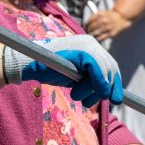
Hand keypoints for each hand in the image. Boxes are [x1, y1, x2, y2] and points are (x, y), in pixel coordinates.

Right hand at [2, 36, 123, 106]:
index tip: (116, 99)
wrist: (29, 63)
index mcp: (91, 47)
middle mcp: (92, 44)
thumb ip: (91, 80)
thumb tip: (110, 93)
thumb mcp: (75, 75)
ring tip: (75, 92)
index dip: (114, 84)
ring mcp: (87, 46)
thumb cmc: (50, 69)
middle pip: (110, 70)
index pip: (111, 66)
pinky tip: (78, 89)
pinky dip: (95, 84)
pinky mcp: (82, 52)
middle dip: (105, 90)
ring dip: (91, 91)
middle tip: (90, 100)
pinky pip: (97, 71)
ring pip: (104, 74)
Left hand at [85, 9, 131, 41]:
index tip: (85, 27)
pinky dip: (97, 39)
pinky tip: (95, 38)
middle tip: (87, 31)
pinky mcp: (111, 33)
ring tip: (90, 35)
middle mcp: (104, 20)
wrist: (121, 18)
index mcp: (100, 14)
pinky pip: (101, 37)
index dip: (86, 25)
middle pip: (91, 27)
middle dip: (88, 30)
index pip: (89, 21)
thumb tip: (86, 24)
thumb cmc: (110, 16)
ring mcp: (107, 27)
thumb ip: (94, 17)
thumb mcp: (102, 12)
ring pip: (95, 33)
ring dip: (91, 35)